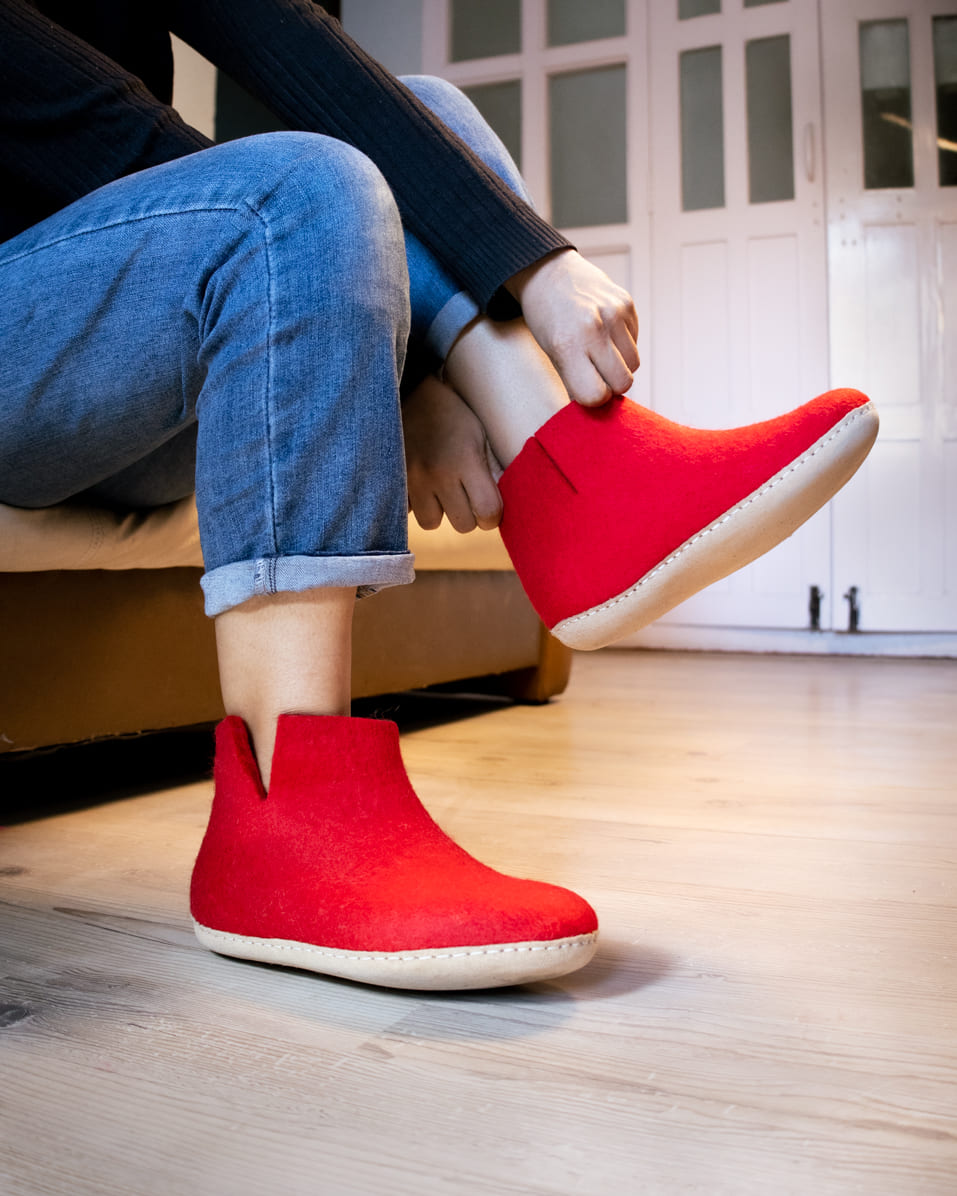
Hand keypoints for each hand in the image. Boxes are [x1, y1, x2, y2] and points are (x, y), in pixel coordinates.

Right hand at [402, 374, 502, 532]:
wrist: (409, 390)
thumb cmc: (453, 412)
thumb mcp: (479, 433)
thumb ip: (489, 468)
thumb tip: (502, 503)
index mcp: (466, 460)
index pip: (488, 512)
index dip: (492, 516)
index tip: (490, 508)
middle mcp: (438, 474)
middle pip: (462, 524)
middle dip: (468, 515)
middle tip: (466, 497)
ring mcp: (412, 479)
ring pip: (432, 522)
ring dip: (440, 512)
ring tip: (441, 490)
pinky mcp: (394, 480)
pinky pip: (408, 511)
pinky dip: (417, 503)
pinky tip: (421, 484)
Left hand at [505, 248, 639, 405]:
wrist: (548, 273)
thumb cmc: (547, 320)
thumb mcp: (551, 353)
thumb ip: (575, 381)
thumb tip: (599, 409)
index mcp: (568, 345)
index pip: (597, 395)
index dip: (593, 398)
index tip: (586, 390)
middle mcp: (594, 328)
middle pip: (623, 383)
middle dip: (611, 385)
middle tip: (595, 374)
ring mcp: (614, 313)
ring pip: (634, 365)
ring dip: (619, 365)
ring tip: (599, 351)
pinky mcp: (627, 303)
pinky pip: (635, 342)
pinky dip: (623, 345)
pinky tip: (605, 332)